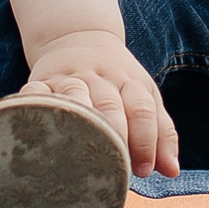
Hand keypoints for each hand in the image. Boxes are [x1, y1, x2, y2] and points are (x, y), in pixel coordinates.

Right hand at [20, 29, 180, 177]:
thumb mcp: (143, 95)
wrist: (78, 36)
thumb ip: (161, 132)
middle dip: (117, 137)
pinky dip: (37, 104)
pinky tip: (39, 121)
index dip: (146, 141)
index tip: (144, 170)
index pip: (142, 109)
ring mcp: (71, 78)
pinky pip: (37, 91)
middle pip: (110, 105)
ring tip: (82, 152)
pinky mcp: (43, 81)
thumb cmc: (117, 79)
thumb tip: (171, 171)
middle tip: (117, 169)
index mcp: (130, 82)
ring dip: (82, 123)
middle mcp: (101, 78)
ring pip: (77, 97)